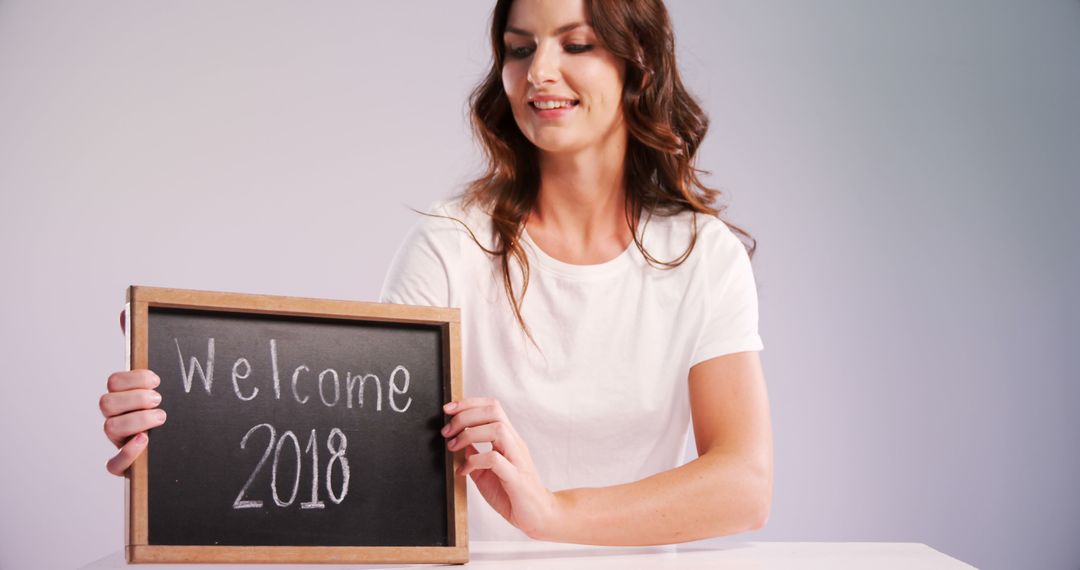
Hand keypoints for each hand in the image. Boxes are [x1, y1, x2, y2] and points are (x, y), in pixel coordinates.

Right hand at [99, 309, 165, 474]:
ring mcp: (121, 442)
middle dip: (135, 397)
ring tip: (162, 417)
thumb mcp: (162, 379)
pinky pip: (113, 466)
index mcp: (126, 396)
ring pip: (109, 428)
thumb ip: (143, 346)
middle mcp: (119, 418)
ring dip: (136, 420)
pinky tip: (145, 443)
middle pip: (105, 403)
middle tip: (160, 399)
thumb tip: (124, 309)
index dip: (134, 378)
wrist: (191, 446)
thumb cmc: (172, 407)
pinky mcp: (129, 466)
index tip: (158, 379)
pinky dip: (127, 454)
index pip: (114, 381)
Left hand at [442, 397, 558, 537]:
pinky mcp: (516, 477)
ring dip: (469, 434)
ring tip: (453, 446)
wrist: (537, 516)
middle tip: (447, 431)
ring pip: (497, 429)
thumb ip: (474, 457)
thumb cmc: (513, 494)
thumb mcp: (486, 473)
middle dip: (465, 415)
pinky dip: (474, 461)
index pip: (492, 408)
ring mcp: (517, 458)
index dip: (468, 403)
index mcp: (508, 439)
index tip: (448, 409)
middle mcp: (515, 443)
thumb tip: (460, 445)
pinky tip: (463, 471)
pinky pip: (495, 459)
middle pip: (493, 412)